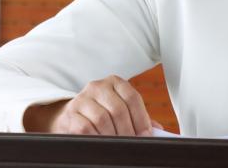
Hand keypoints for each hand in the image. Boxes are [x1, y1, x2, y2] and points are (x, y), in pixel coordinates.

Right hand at [23, 75, 161, 135]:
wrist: (68, 118)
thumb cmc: (101, 115)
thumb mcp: (119, 111)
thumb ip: (138, 118)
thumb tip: (159, 131)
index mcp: (114, 82)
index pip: (132, 97)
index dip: (141, 119)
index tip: (146, 135)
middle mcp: (97, 86)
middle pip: (118, 109)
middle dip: (128, 131)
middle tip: (133, 144)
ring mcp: (82, 99)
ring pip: (103, 119)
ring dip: (113, 136)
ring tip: (118, 146)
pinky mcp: (70, 115)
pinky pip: (86, 128)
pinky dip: (97, 138)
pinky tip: (101, 143)